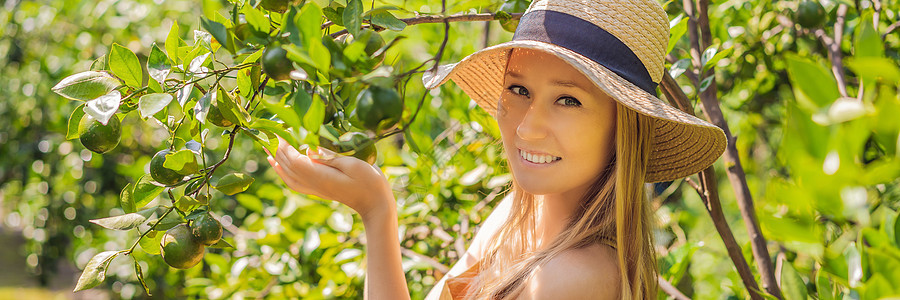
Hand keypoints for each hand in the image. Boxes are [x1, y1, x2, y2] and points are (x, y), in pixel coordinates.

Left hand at [265, 137, 394, 218]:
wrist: (375, 204)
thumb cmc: (369, 181)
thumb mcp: (352, 165)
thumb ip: (329, 157)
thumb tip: (308, 149)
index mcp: (320, 177)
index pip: (294, 160)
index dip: (284, 145)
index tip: (279, 130)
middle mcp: (314, 184)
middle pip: (288, 166)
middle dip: (277, 149)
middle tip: (269, 132)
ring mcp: (315, 189)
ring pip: (288, 175)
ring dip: (277, 161)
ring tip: (267, 148)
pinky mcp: (319, 190)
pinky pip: (294, 182)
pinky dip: (283, 173)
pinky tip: (279, 166)